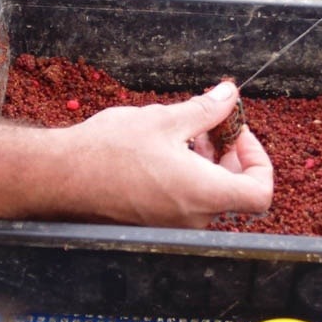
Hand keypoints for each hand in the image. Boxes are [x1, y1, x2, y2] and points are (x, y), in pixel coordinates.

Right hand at [50, 81, 272, 227]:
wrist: (61, 177)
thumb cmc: (109, 151)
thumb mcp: (165, 120)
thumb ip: (205, 110)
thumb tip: (229, 95)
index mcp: (204, 194)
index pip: (260, 192)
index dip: (258, 161)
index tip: (237, 135)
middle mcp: (194, 218)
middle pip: (234, 191)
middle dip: (228, 154)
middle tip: (208, 125)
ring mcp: (173, 225)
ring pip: (208, 194)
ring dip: (205, 163)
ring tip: (182, 133)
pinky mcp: (154, 224)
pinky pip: (185, 202)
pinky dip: (186, 176)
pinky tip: (163, 150)